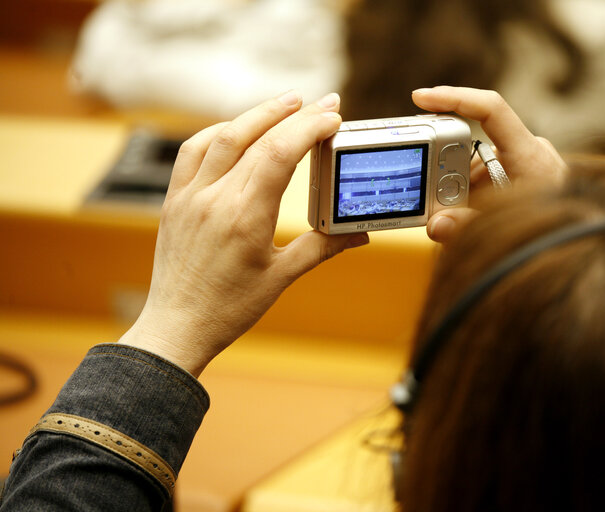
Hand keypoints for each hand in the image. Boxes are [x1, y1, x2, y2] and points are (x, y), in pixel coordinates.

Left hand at [119, 92, 368, 376]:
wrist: (177, 328)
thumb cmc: (229, 308)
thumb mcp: (282, 277)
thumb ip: (323, 247)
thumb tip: (359, 232)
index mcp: (245, 218)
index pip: (280, 154)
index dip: (309, 128)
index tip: (333, 117)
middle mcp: (213, 199)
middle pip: (255, 137)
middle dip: (293, 114)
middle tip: (323, 102)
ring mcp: (189, 197)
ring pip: (222, 136)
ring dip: (256, 114)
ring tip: (286, 103)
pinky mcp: (174, 201)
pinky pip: (192, 152)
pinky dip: (218, 132)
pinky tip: (237, 129)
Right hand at [412, 86, 566, 242]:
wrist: (586, 235)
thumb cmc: (558, 229)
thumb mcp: (510, 227)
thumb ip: (469, 226)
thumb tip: (437, 226)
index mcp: (528, 154)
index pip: (490, 109)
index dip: (454, 98)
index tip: (421, 97)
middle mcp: (527, 151)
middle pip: (473, 144)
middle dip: (448, 168)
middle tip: (432, 191)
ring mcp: (524, 164)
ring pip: (477, 165)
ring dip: (461, 188)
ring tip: (458, 215)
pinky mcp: (521, 177)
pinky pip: (487, 178)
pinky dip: (473, 195)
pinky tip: (470, 214)